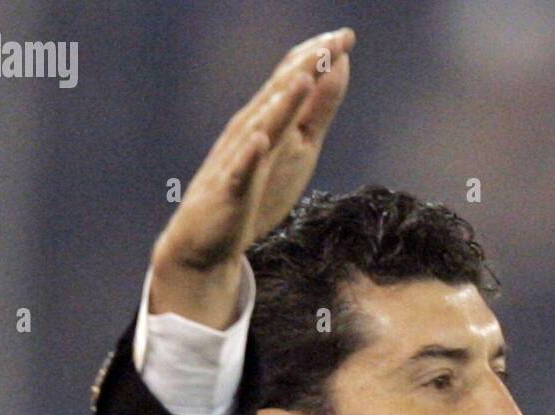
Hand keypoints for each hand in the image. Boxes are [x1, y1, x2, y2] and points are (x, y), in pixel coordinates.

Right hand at [149, 28, 355, 328]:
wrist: (206, 238)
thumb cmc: (255, 189)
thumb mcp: (297, 146)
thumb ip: (316, 109)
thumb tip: (336, 69)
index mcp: (268, 118)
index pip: (294, 79)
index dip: (319, 58)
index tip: (347, 35)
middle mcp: (251, 130)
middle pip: (280, 94)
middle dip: (306, 68)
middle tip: (332, 41)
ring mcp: (240, 159)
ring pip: (262, 126)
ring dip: (282, 103)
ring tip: (303, 79)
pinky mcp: (231, 192)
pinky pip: (241, 171)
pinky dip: (250, 155)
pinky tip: (261, 139)